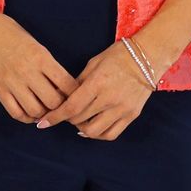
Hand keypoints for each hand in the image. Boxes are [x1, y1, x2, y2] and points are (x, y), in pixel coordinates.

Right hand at [0, 13, 79, 124]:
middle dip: (62, 106)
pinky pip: (16, 113)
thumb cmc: (9, 32)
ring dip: (44, 113)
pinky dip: (27, 117)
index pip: (67, 84)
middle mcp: (27, 72)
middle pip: (54, 102)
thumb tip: (63, 85)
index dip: (76, 93)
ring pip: (36, 111)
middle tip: (63, 105)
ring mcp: (11, 82)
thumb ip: (48, 64)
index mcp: (41, 57)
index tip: (77, 95)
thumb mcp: (35, 43)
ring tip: (47, 109)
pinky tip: (32, 113)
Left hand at [34, 39, 157, 139]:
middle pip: (79, 120)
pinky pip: (111, 134)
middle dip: (67, 119)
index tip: (43, 123)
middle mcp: (110, 99)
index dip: (54, 117)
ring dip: (81, 129)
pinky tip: (93, 128)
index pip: (71, 107)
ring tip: (80, 121)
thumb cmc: (118, 56)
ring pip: (94, 132)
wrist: (148, 57)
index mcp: (98, 83)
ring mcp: (122, 109)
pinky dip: (98, 134)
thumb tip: (63, 98)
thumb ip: (78, 83)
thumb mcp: (93, 63)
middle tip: (64, 113)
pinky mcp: (132, 115)